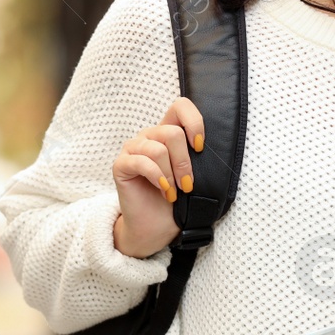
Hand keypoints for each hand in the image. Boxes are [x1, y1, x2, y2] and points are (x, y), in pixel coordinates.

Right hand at [111, 97, 203, 258]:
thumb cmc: (176, 202)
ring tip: (172, 193)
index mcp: (168, 133)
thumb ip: (197, 158)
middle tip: (187, 185)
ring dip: (170, 174)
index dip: (194, 121)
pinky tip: (162, 190)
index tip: (200, 147)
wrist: (155, 227)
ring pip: (158, 149)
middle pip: (172, 132)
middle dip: (184, 162)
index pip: (180, 106)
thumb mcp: (193, 176)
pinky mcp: (121, 165)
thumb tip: (212, 148)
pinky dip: (157, 177)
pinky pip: (140, 162)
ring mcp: (133, 149)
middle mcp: (150, 136)